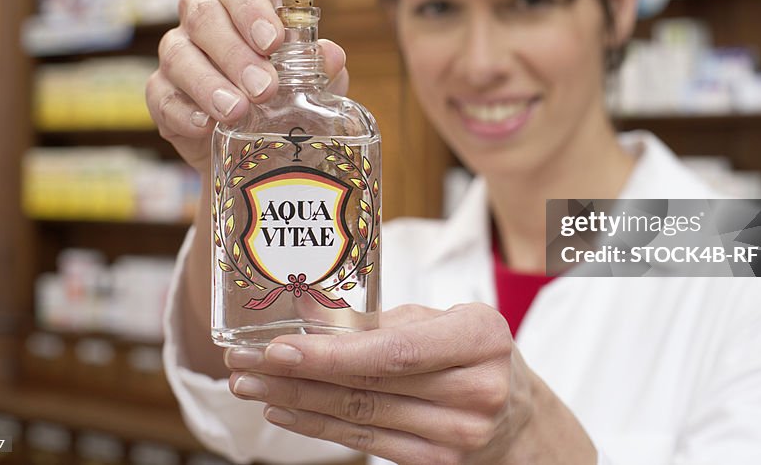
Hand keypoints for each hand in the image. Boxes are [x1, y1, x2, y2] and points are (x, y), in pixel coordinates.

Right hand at [145, 0, 348, 173]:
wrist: (260, 141)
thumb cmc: (288, 91)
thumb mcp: (313, 78)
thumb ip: (321, 66)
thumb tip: (332, 55)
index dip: (252, 9)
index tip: (272, 41)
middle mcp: (204, 16)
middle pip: (204, 17)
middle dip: (235, 54)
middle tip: (264, 88)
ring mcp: (178, 52)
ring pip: (179, 55)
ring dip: (209, 84)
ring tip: (237, 111)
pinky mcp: (160, 92)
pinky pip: (161, 96)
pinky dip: (184, 112)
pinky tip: (207, 126)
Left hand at [223, 303, 594, 464]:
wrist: (518, 413)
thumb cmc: (474, 351)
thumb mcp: (446, 319)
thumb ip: (383, 319)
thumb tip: (304, 311)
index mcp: (480, 338)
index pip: (394, 352)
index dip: (331, 354)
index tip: (278, 349)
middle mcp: (474, 390)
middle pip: (368, 386)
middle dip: (295, 376)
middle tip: (242, 364)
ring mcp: (457, 435)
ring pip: (358, 418)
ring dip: (295, 403)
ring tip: (250, 387)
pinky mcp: (436, 463)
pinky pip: (365, 443)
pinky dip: (318, 427)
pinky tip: (283, 412)